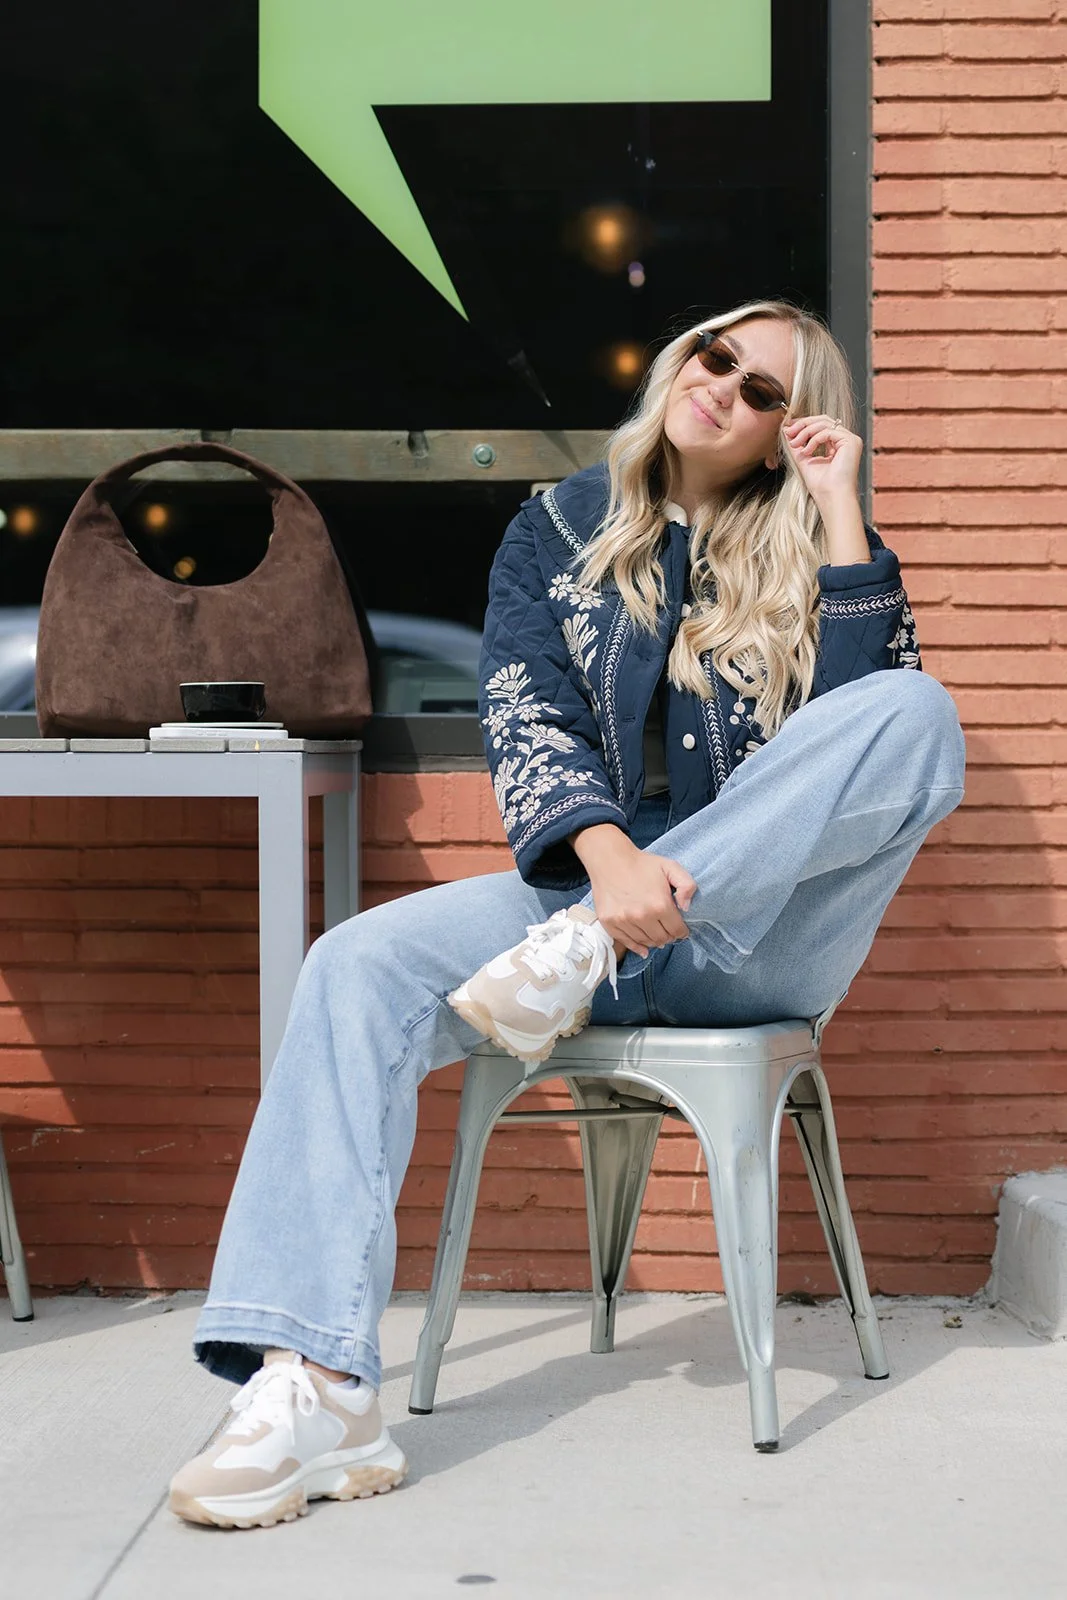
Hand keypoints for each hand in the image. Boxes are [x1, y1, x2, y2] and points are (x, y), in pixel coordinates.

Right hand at [574, 829, 696, 958]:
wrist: (610, 859)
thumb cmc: (641, 864)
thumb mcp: (671, 867)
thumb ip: (687, 885)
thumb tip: (686, 907)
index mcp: (660, 904)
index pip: (677, 930)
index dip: (682, 932)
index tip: (681, 930)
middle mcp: (642, 916)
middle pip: (662, 939)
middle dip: (669, 936)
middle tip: (668, 930)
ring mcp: (624, 921)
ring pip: (645, 942)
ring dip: (654, 940)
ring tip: (656, 933)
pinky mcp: (610, 923)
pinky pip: (627, 942)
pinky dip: (637, 947)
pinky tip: (643, 948)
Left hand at [784, 414, 862, 504]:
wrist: (831, 498)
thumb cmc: (821, 485)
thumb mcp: (804, 459)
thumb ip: (797, 445)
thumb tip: (786, 429)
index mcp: (838, 444)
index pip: (821, 425)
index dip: (804, 424)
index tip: (788, 428)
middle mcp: (846, 440)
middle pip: (823, 420)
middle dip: (803, 424)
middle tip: (789, 432)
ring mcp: (851, 440)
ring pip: (824, 424)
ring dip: (805, 432)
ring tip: (794, 444)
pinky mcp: (852, 442)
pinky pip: (828, 432)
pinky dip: (814, 440)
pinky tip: (806, 452)